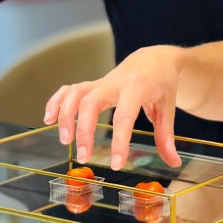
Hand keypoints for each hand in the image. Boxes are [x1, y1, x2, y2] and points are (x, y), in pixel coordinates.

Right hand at [44, 45, 186, 170]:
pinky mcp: (93, 84)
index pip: (125, 116)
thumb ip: (166, 136)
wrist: (155, 59)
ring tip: (64, 140)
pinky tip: (49, 119)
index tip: (116, 163)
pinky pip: (70, 89)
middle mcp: (115, 82)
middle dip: (85, 130)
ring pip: (76, 93)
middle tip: (84, 156)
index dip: (119, 141)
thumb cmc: (162, 84)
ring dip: (66, 115)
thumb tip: (173, 162)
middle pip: (92, 102)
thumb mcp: (167, 108)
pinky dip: (56, 101)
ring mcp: (102, 82)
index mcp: (137, 87)